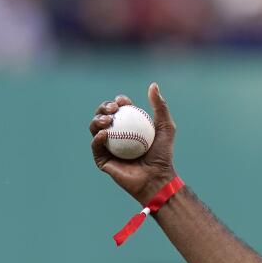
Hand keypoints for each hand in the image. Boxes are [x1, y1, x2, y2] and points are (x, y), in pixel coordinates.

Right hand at [90, 82, 176, 202]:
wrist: (157, 177)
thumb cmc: (163, 155)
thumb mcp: (166, 127)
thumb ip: (160, 106)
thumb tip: (153, 85)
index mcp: (127, 126)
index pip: (118, 109)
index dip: (117, 102)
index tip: (124, 102)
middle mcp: (115, 135)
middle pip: (103, 115)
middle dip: (104, 107)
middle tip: (114, 109)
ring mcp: (107, 148)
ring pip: (95, 128)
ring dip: (98, 120)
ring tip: (108, 119)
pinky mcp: (103, 160)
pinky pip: (96, 147)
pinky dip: (98, 138)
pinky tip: (104, 134)